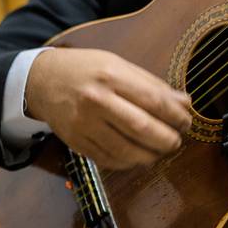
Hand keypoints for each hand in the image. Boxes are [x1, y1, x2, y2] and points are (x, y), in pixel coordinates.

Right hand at [25, 48, 191, 169]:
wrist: (42, 81)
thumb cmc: (85, 70)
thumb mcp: (118, 65)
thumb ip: (151, 84)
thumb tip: (184, 103)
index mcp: (110, 76)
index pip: (153, 100)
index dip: (175, 116)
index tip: (185, 122)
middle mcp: (96, 100)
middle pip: (141, 128)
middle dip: (166, 139)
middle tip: (176, 141)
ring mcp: (83, 124)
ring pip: (125, 149)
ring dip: (149, 155)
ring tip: (159, 151)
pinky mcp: (75, 141)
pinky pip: (107, 159)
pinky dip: (127, 162)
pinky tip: (136, 157)